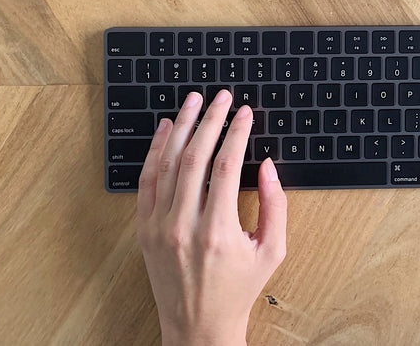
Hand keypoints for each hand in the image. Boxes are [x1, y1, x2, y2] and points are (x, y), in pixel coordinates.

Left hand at [136, 91, 287, 345]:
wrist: (198, 326)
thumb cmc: (239, 288)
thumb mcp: (272, 250)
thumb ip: (275, 204)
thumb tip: (266, 164)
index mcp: (218, 231)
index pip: (225, 166)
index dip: (236, 133)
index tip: (244, 113)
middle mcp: (184, 226)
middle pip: (194, 157)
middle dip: (209, 120)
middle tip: (220, 97)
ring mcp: (159, 228)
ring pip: (167, 164)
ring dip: (180, 127)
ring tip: (192, 101)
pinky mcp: (145, 230)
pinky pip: (146, 182)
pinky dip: (155, 152)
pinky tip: (165, 130)